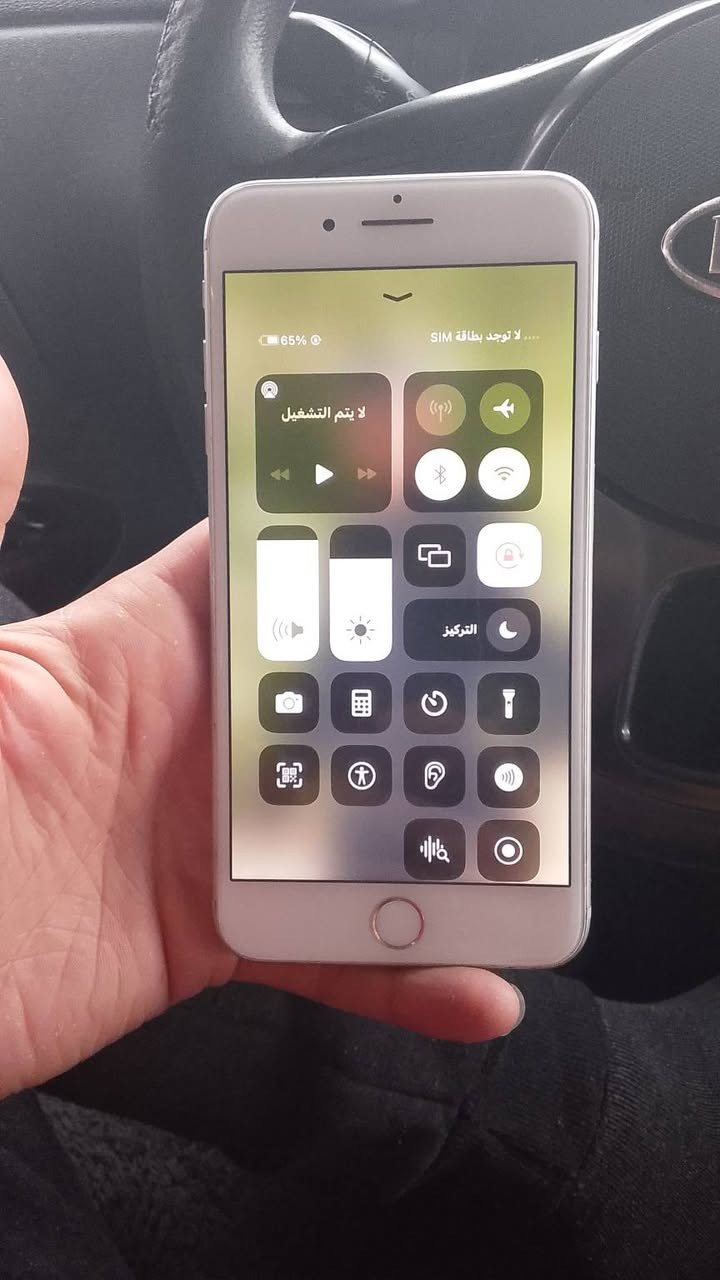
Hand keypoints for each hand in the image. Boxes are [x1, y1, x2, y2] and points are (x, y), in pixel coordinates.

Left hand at [0, 361, 522, 1097]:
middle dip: (446, 677)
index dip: (367, 526)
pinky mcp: (211, 933)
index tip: (463, 506)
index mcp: (141, 642)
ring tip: (541, 834)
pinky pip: (329, 948)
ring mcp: (208, 835)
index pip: (277, 558)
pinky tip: (474, 983)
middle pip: (352, 687)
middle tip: (542, 674)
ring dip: (453, 824)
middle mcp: (191, 731)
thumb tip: (9, 395)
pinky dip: (404, 969)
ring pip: (364, 814)